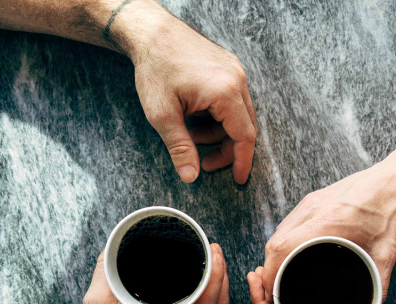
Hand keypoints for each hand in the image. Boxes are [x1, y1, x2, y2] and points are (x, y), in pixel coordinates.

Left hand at [120, 2, 256, 183]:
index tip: (238, 179)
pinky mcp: (228, 67)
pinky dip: (218, 116)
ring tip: (191, 135)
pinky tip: (196, 118)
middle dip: (226, 149)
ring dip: (219, 132)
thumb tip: (191, 176)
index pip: (244, 136)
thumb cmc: (155, 68)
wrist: (151, 32)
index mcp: (225, 92)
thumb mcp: (162, 115)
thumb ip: (180, 147)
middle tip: (204, 162)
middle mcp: (237, 79)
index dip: (241, 161)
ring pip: (238, 115)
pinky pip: (232, 100)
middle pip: (245, 127)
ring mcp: (234, 71)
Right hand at [260, 165, 395, 301]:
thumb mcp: (386, 254)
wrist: (394, 181)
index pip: (282, 249)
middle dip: (269, 269)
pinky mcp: (312, 199)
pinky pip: (288, 223)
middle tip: (274, 289)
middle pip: (274, 243)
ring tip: (279, 274)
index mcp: (328, 223)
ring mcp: (310, 203)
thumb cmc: (391, 214)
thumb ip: (379, 284)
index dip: (270, 273)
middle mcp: (313, 210)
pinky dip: (283, 241)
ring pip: (278, 232)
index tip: (271, 291)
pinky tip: (290, 253)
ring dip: (274, 255)